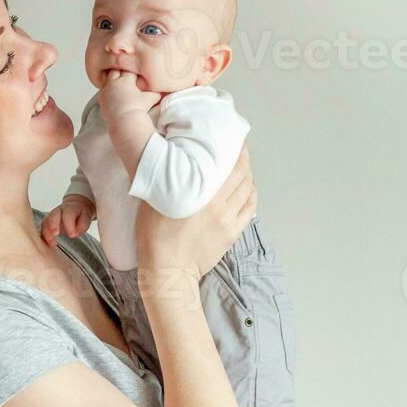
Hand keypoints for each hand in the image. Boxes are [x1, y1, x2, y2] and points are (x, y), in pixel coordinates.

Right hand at [41, 194, 95, 247]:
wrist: (75, 208)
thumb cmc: (80, 215)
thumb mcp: (86, 220)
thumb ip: (81, 227)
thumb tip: (73, 234)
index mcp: (70, 208)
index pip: (68, 215)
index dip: (69, 224)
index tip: (71, 235)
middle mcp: (58, 211)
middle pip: (53, 216)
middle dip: (53, 226)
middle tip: (55, 235)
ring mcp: (51, 216)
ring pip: (45, 223)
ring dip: (47, 233)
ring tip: (51, 243)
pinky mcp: (46, 223)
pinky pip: (42, 229)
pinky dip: (43, 237)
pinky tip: (47, 244)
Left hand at [97, 68, 161, 123]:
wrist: (125, 122)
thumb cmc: (138, 110)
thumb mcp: (150, 99)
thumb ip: (155, 92)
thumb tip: (162, 89)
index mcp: (125, 80)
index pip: (128, 69)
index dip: (132, 70)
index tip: (134, 73)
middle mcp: (114, 83)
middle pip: (115, 70)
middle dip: (120, 72)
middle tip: (125, 75)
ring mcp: (106, 90)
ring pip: (107, 79)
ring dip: (113, 80)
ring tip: (119, 84)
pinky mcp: (101, 99)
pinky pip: (103, 90)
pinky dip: (108, 90)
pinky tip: (112, 93)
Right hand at [135, 145, 255, 287]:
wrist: (168, 269)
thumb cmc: (155, 235)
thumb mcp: (154, 198)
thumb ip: (167, 176)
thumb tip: (170, 157)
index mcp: (199, 193)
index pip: (228, 164)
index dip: (235, 148)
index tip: (233, 137)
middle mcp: (219, 204)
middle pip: (242, 174)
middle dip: (243, 158)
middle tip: (239, 148)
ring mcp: (229, 219)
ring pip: (248, 189)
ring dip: (248, 175)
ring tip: (243, 167)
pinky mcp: (233, 232)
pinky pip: (250, 208)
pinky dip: (252, 194)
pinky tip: (247, 188)